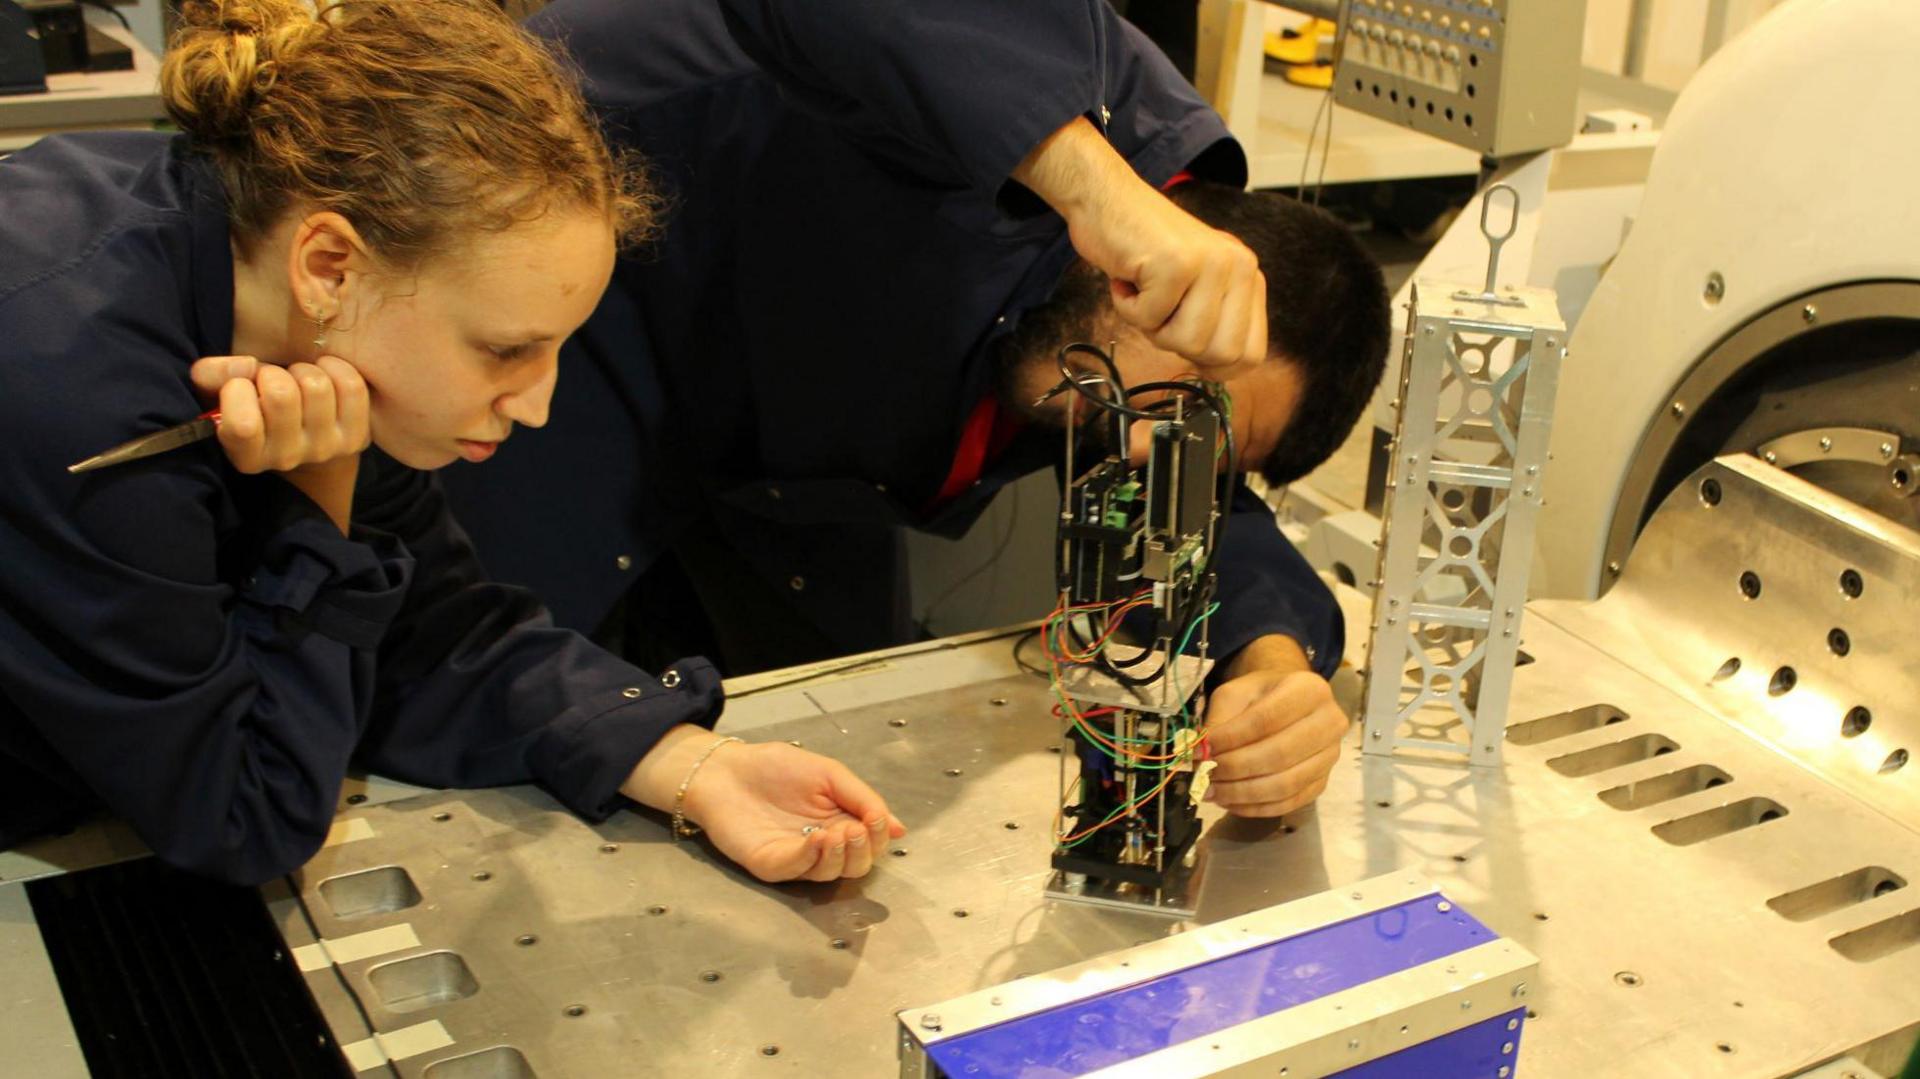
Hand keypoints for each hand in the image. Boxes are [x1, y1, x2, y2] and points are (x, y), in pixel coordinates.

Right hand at [191, 355, 369, 474]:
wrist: (304, 433)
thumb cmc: (255, 407)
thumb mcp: (220, 394)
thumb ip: (212, 375)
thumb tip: (245, 367)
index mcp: (247, 456)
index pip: (242, 425)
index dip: (238, 389)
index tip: (242, 385)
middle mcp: (286, 459)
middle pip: (281, 395)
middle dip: (272, 374)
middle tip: (273, 380)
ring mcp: (325, 450)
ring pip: (316, 386)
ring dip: (303, 371)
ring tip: (297, 380)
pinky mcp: (357, 437)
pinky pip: (350, 386)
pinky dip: (336, 368)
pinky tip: (324, 374)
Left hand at [638, 733, 906, 882]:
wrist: (728, 768)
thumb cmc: (776, 767)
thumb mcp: (830, 774)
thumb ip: (863, 799)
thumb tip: (899, 828)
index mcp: (840, 823)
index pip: (871, 843)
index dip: (879, 835)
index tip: (876, 819)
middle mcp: (822, 846)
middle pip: (855, 865)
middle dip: (863, 850)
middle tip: (857, 829)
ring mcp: (796, 858)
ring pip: (830, 873)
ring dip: (840, 855)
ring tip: (837, 833)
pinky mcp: (770, 864)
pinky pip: (797, 869)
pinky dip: (812, 857)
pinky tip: (818, 837)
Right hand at [1012, 117, 1266, 376]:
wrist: (1107, 200)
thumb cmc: (1144, 250)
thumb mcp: (1196, 287)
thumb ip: (1215, 323)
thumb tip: (1217, 374)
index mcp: (1248, 276)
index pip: (1252, 354)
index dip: (1217, 368)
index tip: (1191, 356)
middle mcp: (1239, 266)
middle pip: (1221, 355)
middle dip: (1180, 347)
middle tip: (1161, 313)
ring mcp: (1210, 263)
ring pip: (1186, 341)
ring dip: (1151, 326)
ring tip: (1144, 291)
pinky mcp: (1175, 263)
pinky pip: (1149, 319)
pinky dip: (1126, 308)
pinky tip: (1128, 278)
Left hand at [1201, 640, 1347, 816]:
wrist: (1287, 703)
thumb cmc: (1259, 696)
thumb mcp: (1234, 695)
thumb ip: (1219, 721)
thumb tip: (1202, 757)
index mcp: (1309, 690)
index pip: (1266, 719)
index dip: (1231, 738)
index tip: (1203, 749)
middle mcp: (1330, 723)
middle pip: (1279, 755)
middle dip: (1235, 768)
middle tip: (1204, 774)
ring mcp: (1330, 757)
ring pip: (1284, 785)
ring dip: (1242, 793)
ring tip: (1212, 791)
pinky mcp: (1322, 782)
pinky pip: (1288, 803)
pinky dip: (1255, 808)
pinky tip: (1230, 802)